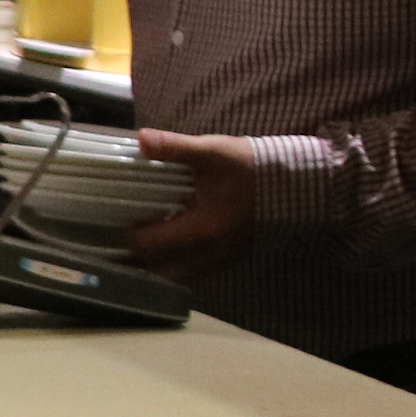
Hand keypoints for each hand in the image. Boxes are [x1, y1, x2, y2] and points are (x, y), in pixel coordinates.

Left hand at [121, 129, 255, 273]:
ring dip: (154, 264)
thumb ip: (175, 148)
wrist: (291, 184)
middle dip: (138, 257)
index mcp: (203, 230)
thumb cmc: (248, 166)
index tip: (125, 215)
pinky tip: (168, 244)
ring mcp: (219, 263)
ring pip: (173, 278)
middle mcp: (209, 255)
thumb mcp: (211, 151)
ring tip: (146, 239)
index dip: (129, 232)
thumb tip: (142, 138)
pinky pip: (190, 274)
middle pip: (157, 272)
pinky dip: (173, 264)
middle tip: (130, 232)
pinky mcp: (225, 262)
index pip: (149, 244)